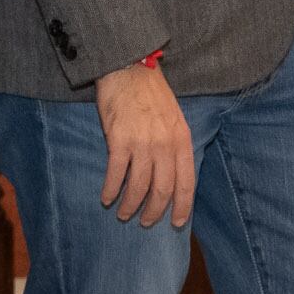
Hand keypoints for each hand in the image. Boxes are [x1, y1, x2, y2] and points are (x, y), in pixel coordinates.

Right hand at [95, 56, 194, 227]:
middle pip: (162, 190)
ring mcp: (142, 143)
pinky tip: (106, 198)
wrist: (130, 69)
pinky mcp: (119, 140)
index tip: (177, 223)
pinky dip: (110, 190)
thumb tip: (172, 176)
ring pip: (138, 187)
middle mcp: (165, 145)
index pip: (186, 183)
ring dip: (130, 205)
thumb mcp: (175, 118)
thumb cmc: (152, 94)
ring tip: (123, 214)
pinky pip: (116, 174)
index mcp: (182, 140)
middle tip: (145, 222)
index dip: (182, 207)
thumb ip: (175, 145)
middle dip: (154, 212)